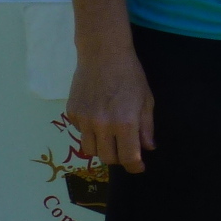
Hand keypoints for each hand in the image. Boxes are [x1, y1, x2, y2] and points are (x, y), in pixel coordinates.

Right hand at [65, 48, 154, 171]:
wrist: (103, 54)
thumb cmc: (130, 75)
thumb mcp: (146, 100)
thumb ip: (146, 127)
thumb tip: (148, 148)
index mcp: (125, 123)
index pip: (128, 157)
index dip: (135, 166)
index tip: (138, 167)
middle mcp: (102, 125)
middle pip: (107, 158)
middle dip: (118, 158)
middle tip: (125, 149)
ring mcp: (84, 120)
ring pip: (90, 150)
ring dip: (102, 148)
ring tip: (110, 136)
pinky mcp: (72, 113)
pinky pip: (80, 132)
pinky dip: (89, 132)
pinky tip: (97, 118)